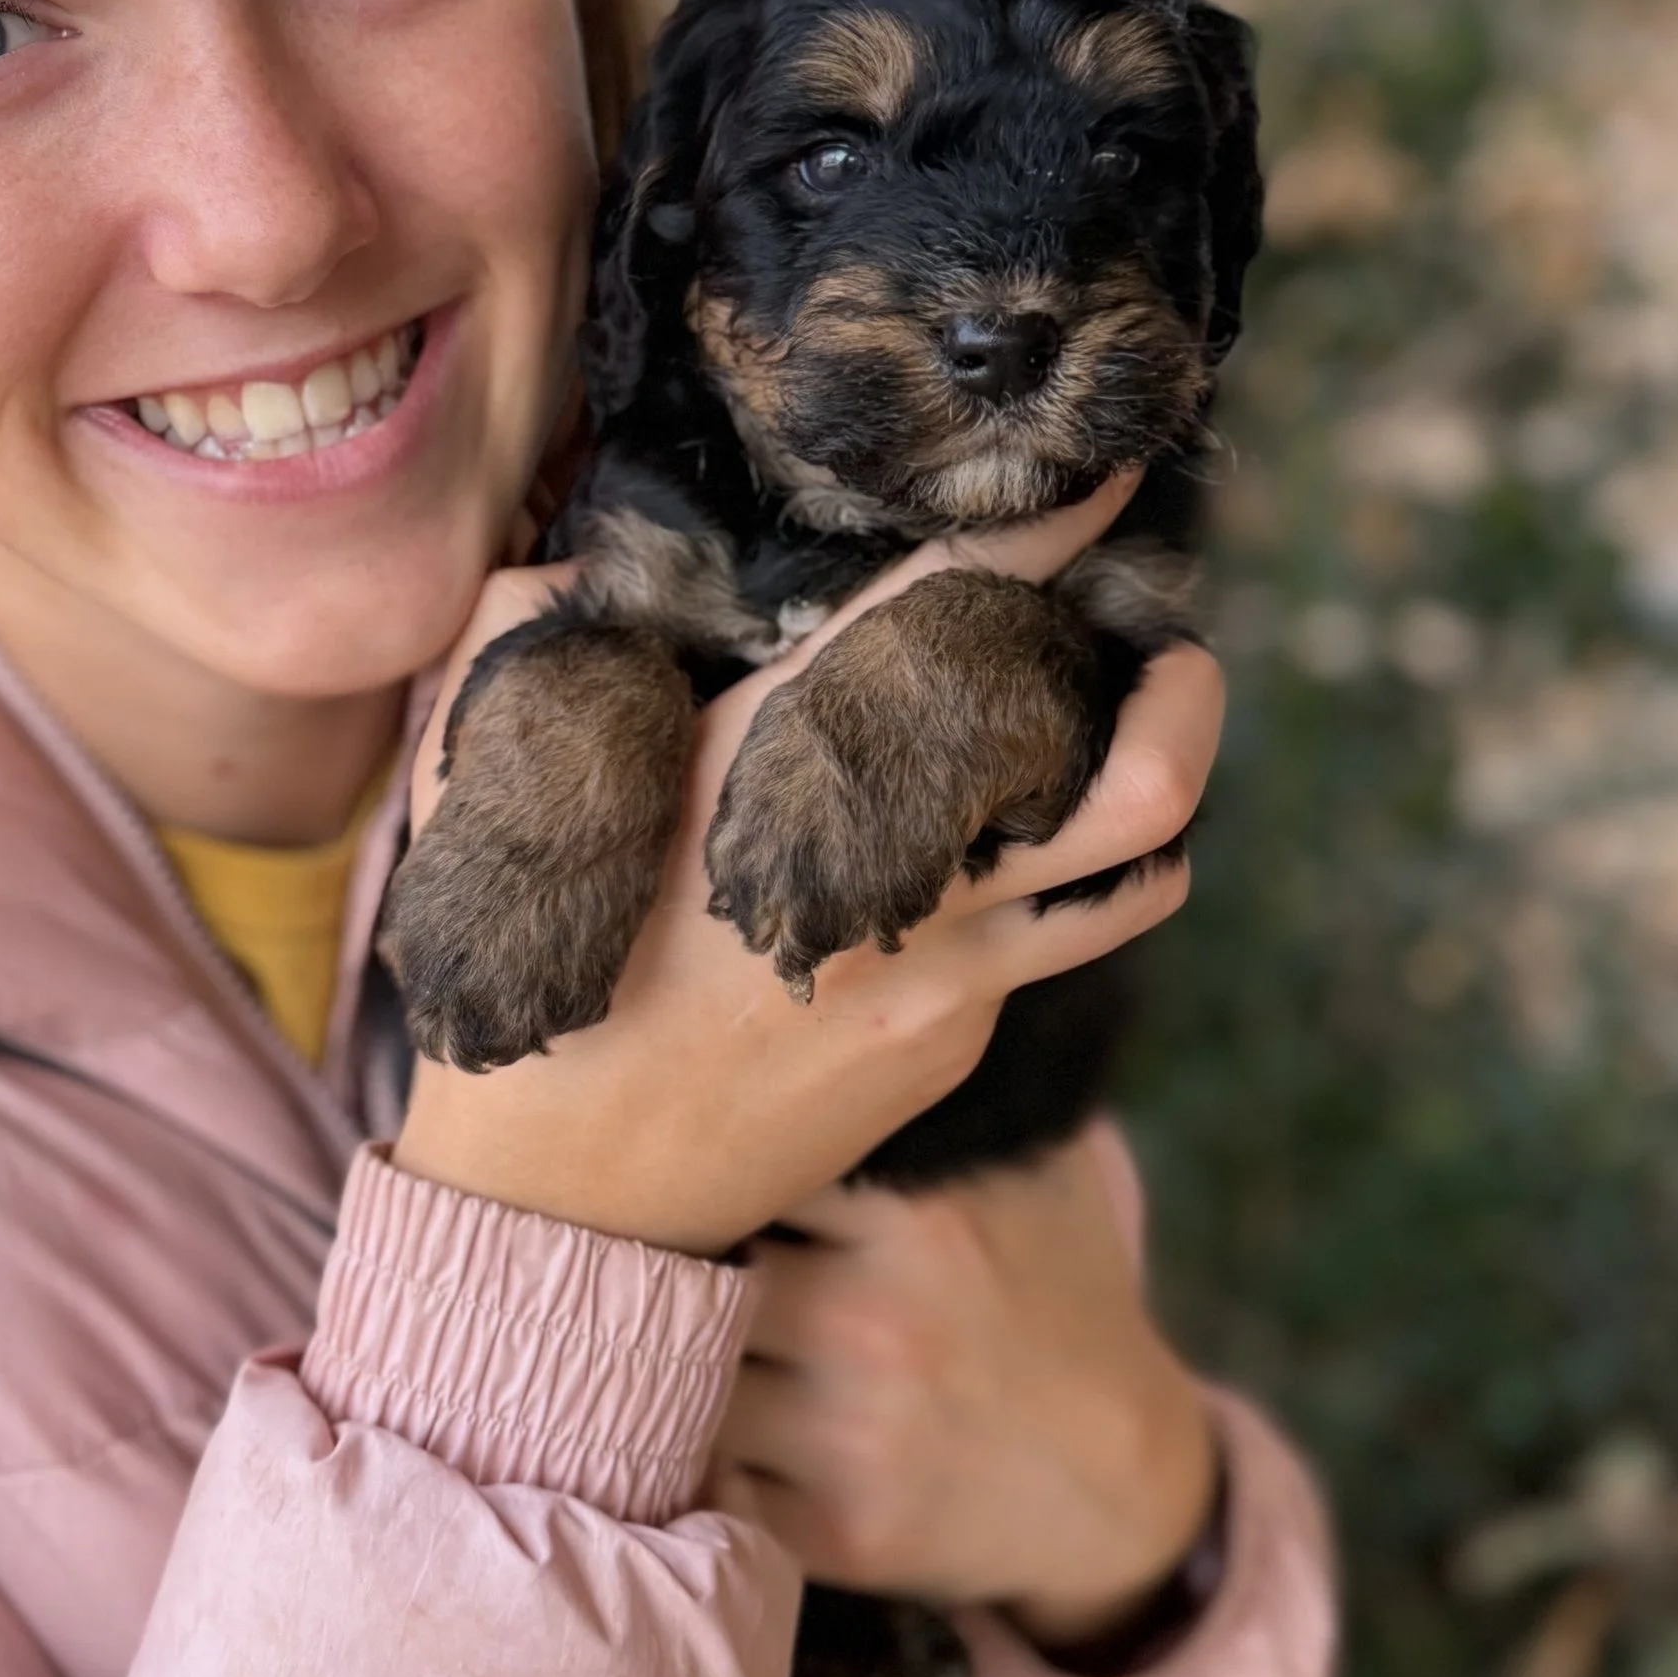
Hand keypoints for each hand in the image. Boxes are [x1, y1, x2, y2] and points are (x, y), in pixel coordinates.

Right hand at [390, 474, 1222, 1255]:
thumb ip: (530, 643)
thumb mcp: (492, 777)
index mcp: (774, 759)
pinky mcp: (946, 1052)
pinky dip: (1046, 895)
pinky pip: (1039, 955)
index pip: (953, 615)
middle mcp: (888, 862)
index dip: (1051, 535)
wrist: (558, 1195)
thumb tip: (565, 572)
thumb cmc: (521, 964)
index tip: (1109, 481)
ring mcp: (937, 973)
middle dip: (1185, 696)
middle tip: (1180, 655)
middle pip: (1133, 779)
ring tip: (1140, 758)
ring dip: (1156, 803)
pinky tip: (993, 873)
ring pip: (1129, 876)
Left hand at [712, 1125, 1218, 1644]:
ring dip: (691, 1356)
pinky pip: (714, 1474)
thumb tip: (855, 1007)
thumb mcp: (1038, 1174)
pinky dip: (715, 1450)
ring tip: (702, 1336)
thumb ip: (949, 1097)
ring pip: (690, 1372)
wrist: (1124, 1482)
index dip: (722, 1164)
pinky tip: (744, 1423)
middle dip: (694, 1261)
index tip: (703, 1161)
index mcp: (917, 1221)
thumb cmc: (1062, 1300)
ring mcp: (854, 1438)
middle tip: (679, 1253)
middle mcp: (876, 1326)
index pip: (753, 1162)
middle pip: (703, 1267)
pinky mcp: (838, 1534)